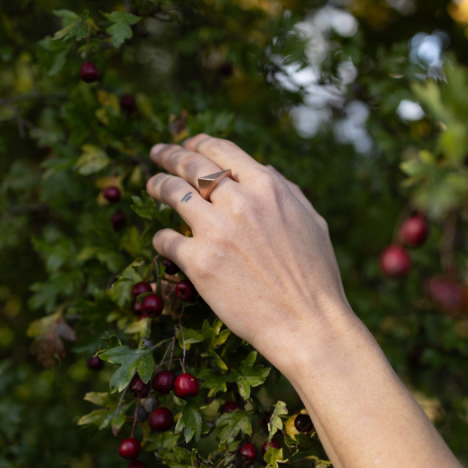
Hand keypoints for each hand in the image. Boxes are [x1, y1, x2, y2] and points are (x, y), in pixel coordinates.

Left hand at [146, 134, 353, 377]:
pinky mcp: (199, 262)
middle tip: (157, 154)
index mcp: (268, 188)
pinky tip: (161, 239)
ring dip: (157, 184)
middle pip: (191, 165)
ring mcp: (217, 231)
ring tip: (151, 185)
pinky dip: (160, 237)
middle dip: (169, 154)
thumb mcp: (312, 222)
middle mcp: (240, 202)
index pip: (222, 151)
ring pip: (172, 192)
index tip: (187, 144)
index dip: (198, 143)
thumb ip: (288, 191)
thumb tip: (264, 169)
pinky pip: (166, 239)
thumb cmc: (317, 278)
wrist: (307, 324)